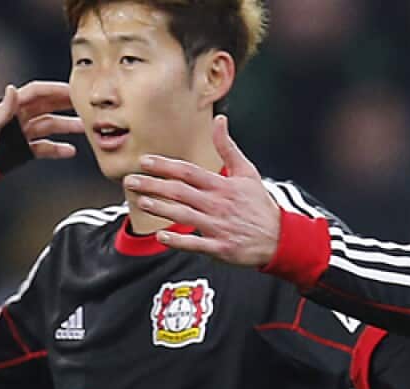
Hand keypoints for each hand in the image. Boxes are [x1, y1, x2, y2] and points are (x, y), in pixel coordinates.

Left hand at [0, 81, 85, 159]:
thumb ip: (3, 109)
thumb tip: (13, 89)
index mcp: (12, 107)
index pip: (37, 93)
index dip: (55, 89)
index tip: (72, 89)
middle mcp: (20, 118)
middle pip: (48, 106)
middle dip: (66, 104)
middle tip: (85, 104)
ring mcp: (24, 133)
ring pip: (50, 126)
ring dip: (67, 126)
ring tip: (83, 128)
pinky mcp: (25, 149)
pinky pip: (45, 147)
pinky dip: (58, 149)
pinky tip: (70, 150)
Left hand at [122, 115, 280, 265]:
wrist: (279, 237)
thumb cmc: (259, 204)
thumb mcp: (247, 172)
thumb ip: (227, 147)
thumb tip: (219, 120)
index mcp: (222, 185)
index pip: (188, 172)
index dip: (165, 166)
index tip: (144, 162)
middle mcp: (217, 204)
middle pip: (180, 192)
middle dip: (153, 185)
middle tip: (130, 181)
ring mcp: (218, 226)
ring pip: (184, 216)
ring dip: (161, 209)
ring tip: (141, 202)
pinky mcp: (221, 247)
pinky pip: (196, 244)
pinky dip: (178, 241)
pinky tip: (161, 236)